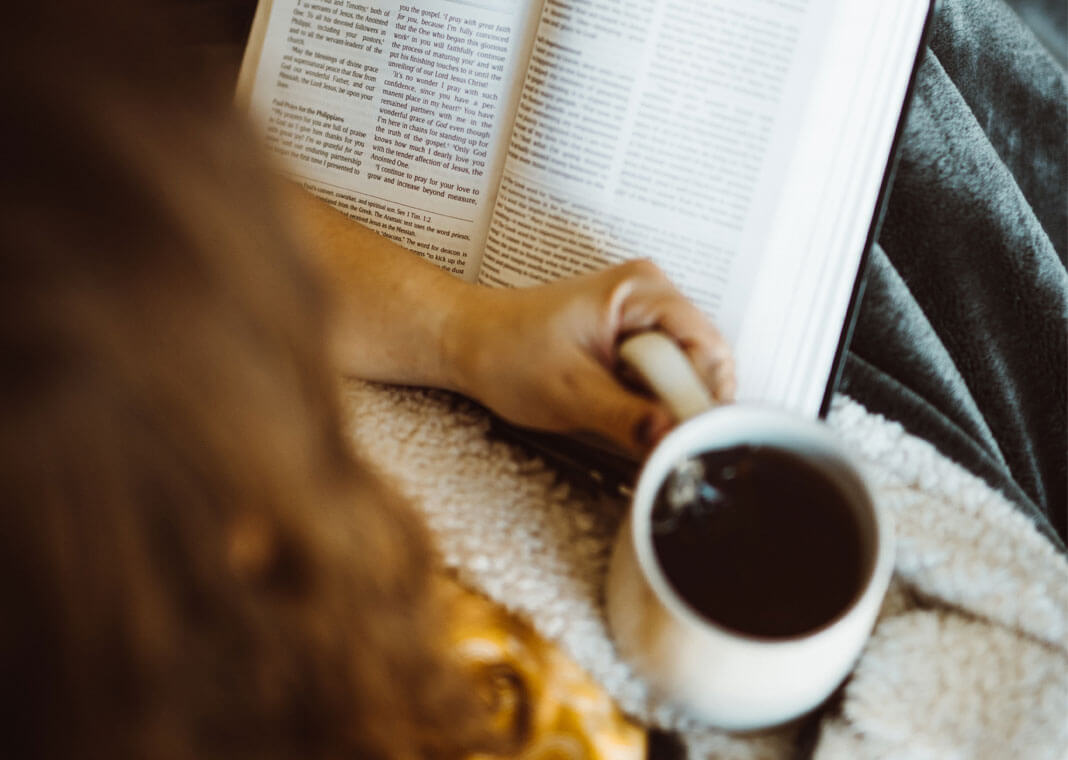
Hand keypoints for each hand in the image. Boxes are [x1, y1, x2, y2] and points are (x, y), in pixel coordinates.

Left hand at [443, 260, 734, 455]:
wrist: (469, 341)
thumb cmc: (506, 353)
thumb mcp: (570, 393)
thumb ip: (627, 418)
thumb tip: (672, 440)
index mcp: (641, 290)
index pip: (707, 347)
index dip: (704, 395)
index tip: (689, 437)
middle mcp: (652, 292)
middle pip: (704, 358)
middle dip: (686, 402)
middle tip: (658, 437)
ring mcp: (645, 311)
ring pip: (688, 370)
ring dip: (668, 403)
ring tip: (631, 419)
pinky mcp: (635, 332)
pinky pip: (666, 371)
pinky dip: (653, 398)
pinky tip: (625, 408)